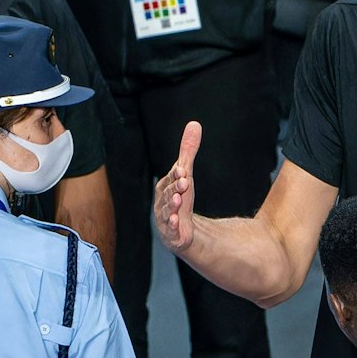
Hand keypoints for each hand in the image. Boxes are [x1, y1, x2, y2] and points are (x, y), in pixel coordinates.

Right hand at [153, 120, 202, 253]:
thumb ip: (188, 152)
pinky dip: (171, 224)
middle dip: (175, 188)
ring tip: (178, 200)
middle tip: (185, 182)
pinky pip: (169, 229)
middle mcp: (161, 202)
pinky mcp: (170, 233)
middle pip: (167, 193)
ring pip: (166, 210)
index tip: (184, 170)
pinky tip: (175, 221)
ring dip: (172, 205)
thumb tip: (194, 124)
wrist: (179, 230)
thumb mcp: (185, 174)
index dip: (175, 175)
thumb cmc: (180, 198)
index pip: (169, 179)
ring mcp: (164, 218)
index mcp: (164, 187)